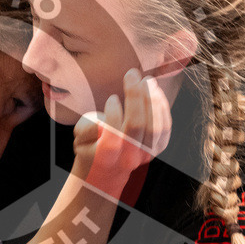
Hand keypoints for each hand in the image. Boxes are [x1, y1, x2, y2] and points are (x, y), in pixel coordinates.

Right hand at [72, 69, 170, 193]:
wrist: (108, 169)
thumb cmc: (90, 146)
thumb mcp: (79, 139)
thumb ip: (87, 129)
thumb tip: (104, 120)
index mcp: (105, 158)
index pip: (112, 139)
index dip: (113, 116)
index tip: (112, 98)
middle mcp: (128, 158)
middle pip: (136, 126)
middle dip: (135, 96)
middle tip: (131, 74)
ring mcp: (146, 154)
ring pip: (155, 126)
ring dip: (152, 99)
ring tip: (147, 80)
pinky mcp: (158, 148)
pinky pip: (165, 127)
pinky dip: (162, 107)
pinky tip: (155, 91)